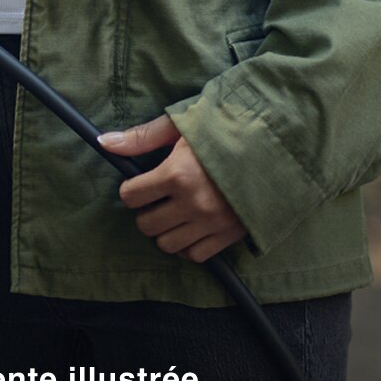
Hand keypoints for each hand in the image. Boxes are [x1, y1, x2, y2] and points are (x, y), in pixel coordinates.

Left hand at [100, 114, 249, 263]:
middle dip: (146, 211)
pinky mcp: (230, 235)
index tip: (141, 182)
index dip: (132, 189)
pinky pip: (195, 255)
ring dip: (165, 230)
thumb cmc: (226, 127)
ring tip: (174, 212)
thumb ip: (142, 138)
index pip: (131, 196)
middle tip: (158, 198)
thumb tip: (103, 142)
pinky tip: (191, 227)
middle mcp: (193, 203)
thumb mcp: (182, 125)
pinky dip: (188, 245)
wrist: (277, 143)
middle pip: (146, 224)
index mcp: (177, 173)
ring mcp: (213, 222)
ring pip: (167, 244)